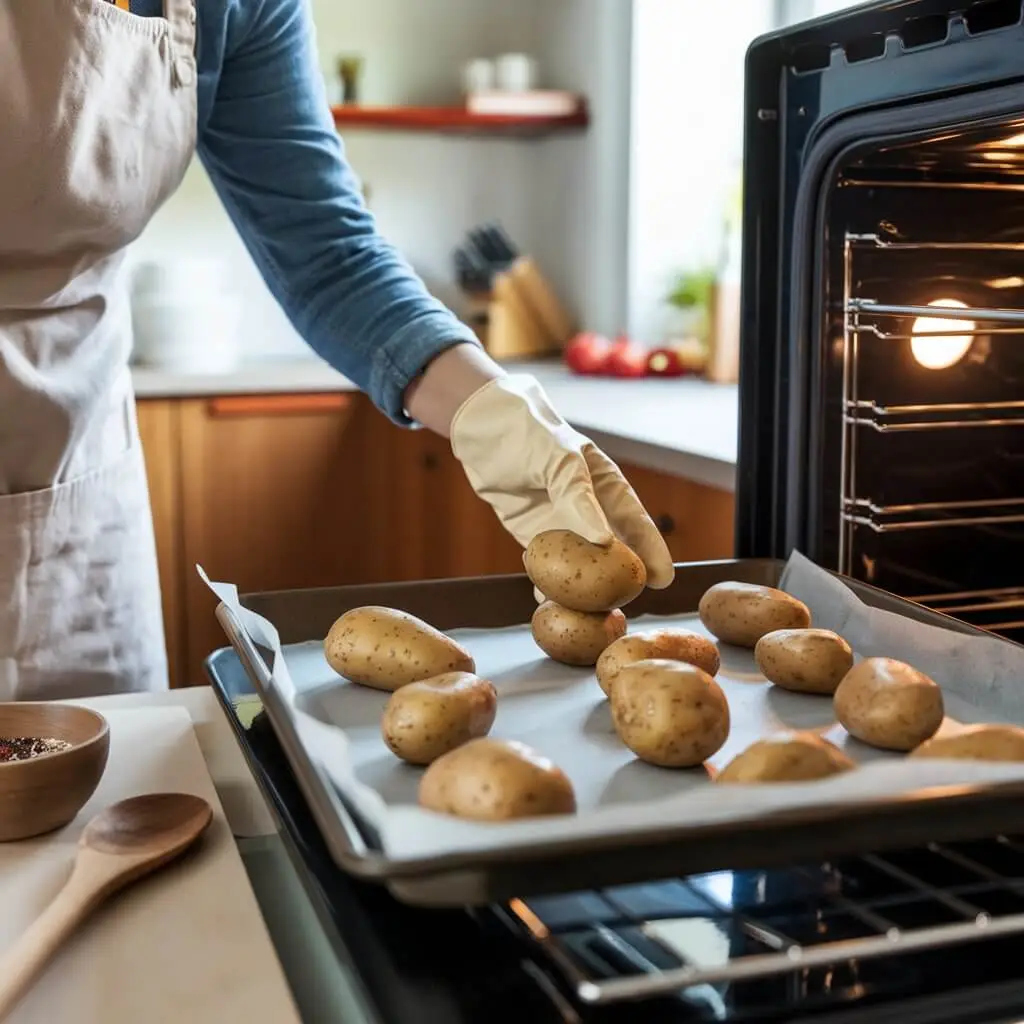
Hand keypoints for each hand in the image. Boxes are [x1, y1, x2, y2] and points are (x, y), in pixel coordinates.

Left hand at [450, 375, 674, 588]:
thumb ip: (579, 498)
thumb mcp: (559, 458)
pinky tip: (548, 606)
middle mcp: (589, 511)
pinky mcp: (534, 538)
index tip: (663, 580)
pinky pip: (547, 568)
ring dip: (582, 590)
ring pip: (580, 566)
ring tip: (587, 617)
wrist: (483, 429)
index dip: (652, 551)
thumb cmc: (530, 432)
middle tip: (624, 606)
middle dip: (620, 581)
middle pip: (612, 553)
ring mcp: (562, 526)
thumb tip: (603, 541)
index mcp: (606, 487)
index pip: (636, 523)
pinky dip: (547, 587)